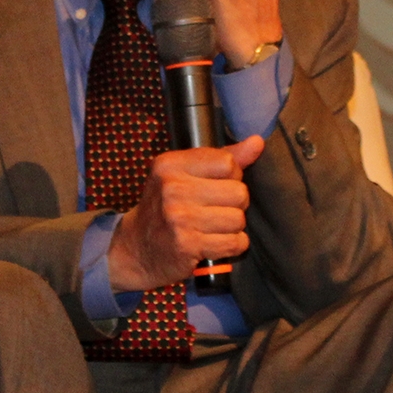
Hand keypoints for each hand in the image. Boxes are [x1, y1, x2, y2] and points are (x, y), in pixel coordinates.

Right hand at [106, 136, 263, 290]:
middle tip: (214, 211)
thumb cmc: (165, 208)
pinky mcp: (187, 245)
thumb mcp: (184, 175)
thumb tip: (257, 142)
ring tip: (212, 228)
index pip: (228, 163)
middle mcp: (172, 188)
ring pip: (238, 219)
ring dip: (232, 227)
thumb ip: (222, 158)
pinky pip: (234, 242)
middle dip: (234, 205)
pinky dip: (232, 246)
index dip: (231, 178)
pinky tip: (214, 243)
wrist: (136, 249)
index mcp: (171, 165)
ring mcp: (178, 218)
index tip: (216, 187)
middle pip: (238, 192)